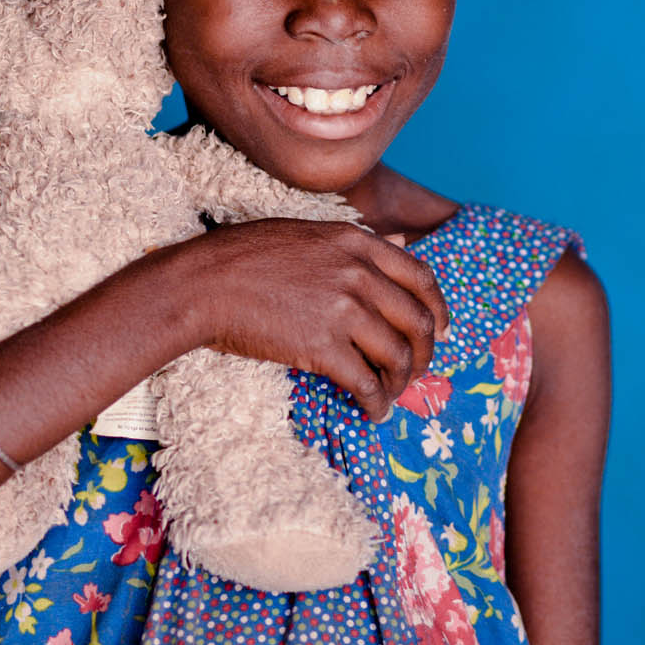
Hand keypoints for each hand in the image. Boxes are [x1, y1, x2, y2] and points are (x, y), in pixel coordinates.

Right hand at [164, 220, 450, 419]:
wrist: (203, 284)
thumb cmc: (243, 257)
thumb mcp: (307, 233)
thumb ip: (356, 242)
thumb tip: (401, 242)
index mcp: (356, 243)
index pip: (421, 277)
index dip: (438, 309)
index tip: (441, 330)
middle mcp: (358, 274)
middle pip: (418, 321)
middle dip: (424, 354)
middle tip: (416, 372)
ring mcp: (343, 310)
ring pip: (398, 356)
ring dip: (401, 383)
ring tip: (390, 396)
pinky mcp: (323, 347)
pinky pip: (367, 383)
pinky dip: (376, 403)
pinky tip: (372, 412)